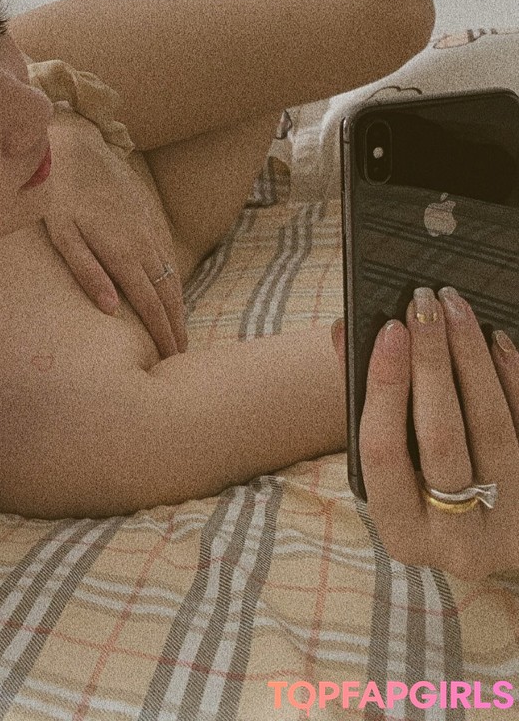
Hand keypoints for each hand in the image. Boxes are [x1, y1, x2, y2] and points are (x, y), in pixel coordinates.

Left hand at [40, 106, 186, 356]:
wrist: (76, 146)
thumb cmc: (58, 194)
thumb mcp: (62, 234)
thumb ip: (87, 272)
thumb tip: (113, 310)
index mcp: (123, 252)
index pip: (151, 304)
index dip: (162, 333)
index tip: (170, 358)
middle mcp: (145, 241)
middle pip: (168, 294)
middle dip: (176, 326)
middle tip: (182, 356)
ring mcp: (151, 226)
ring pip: (172, 274)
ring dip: (178, 305)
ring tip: (179, 332)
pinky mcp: (151, 214)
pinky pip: (169, 254)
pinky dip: (174, 279)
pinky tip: (172, 292)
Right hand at [347, 288, 518, 579]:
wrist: (483, 531)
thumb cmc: (419, 479)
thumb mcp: (386, 458)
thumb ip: (360, 395)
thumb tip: (347, 331)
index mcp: (402, 533)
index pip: (383, 451)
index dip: (385, 386)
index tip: (390, 330)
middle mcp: (457, 545)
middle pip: (441, 439)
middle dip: (431, 362)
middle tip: (423, 304)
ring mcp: (510, 530)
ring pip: (492, 430)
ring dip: (473, 360)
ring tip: (456, 309)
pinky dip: (513, 380)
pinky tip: (496, 341)